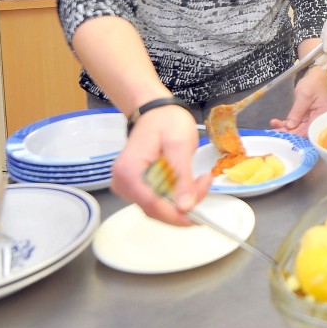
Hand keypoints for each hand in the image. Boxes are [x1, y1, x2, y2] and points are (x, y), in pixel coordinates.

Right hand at [110, 104, 205, 224]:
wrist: (157, 113)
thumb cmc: (166, 123)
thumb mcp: (180, 145)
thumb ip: (182, 176)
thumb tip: (185, 207)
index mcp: (129, 172)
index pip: (152, 206)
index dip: (178, 214)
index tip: (200, 209)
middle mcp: (122, 183)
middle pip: (155, 209)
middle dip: (183, 204)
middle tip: (204, 183)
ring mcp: (127, 187)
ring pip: (158, 208)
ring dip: (181, 200)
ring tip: (198, 179)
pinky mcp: (136, 188)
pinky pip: (157, 201)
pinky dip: (175, 196)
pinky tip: (186, 181)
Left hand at [271, 65, 326, 134]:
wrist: (314, 77)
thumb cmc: (313, 84)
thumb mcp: (304, 95)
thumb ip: (297, 111)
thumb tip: (290, 126)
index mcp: (322, 117)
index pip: (310, 131)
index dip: (297, 134)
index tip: (284, 135)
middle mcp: (318, 121)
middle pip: (303, 132)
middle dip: (288, 133)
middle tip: (274, 132)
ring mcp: (311, 120)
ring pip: (297, 129)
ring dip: (285, 129)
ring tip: (273, 126)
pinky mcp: (304, 118)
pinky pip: (295, 124)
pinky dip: (285, 124)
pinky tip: (276, 123)